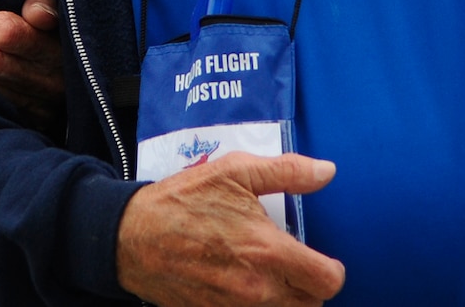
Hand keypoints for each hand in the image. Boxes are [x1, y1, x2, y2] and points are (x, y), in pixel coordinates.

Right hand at [116, 152, 345, 306]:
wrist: (132, 237)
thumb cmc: (182, 202)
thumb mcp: (233, 172)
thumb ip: (286, 172)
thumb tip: (327, 172)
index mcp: (267, 251)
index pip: (327, 281)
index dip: (332, 270)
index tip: (322, 260)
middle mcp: (257, 289)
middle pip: (311, 306)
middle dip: (309, 286)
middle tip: (293, 265)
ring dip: (286, 299)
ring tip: (270, 276)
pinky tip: (245, 287)